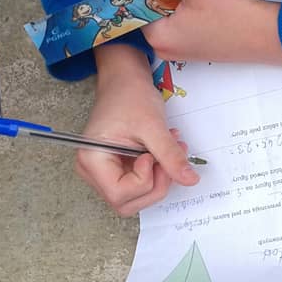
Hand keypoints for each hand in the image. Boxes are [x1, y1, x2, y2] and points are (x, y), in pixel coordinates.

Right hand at [75, 45, 199, 216]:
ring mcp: (102, 172)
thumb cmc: (130, 96)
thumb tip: (190, 180)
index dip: (144, 180)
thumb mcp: (153, 126)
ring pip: (133, 198)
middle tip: (167, 158)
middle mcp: (91, 170)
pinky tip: (161, 153)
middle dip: (154, 185)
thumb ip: (170, 156)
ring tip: (167, 153)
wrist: (124, 80)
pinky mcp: (114, 169)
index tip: (153, 155)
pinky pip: (136, 186)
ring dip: (157, 180)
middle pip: (126, 202)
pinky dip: (154, 174)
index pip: (120, 193)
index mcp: (92, 159)